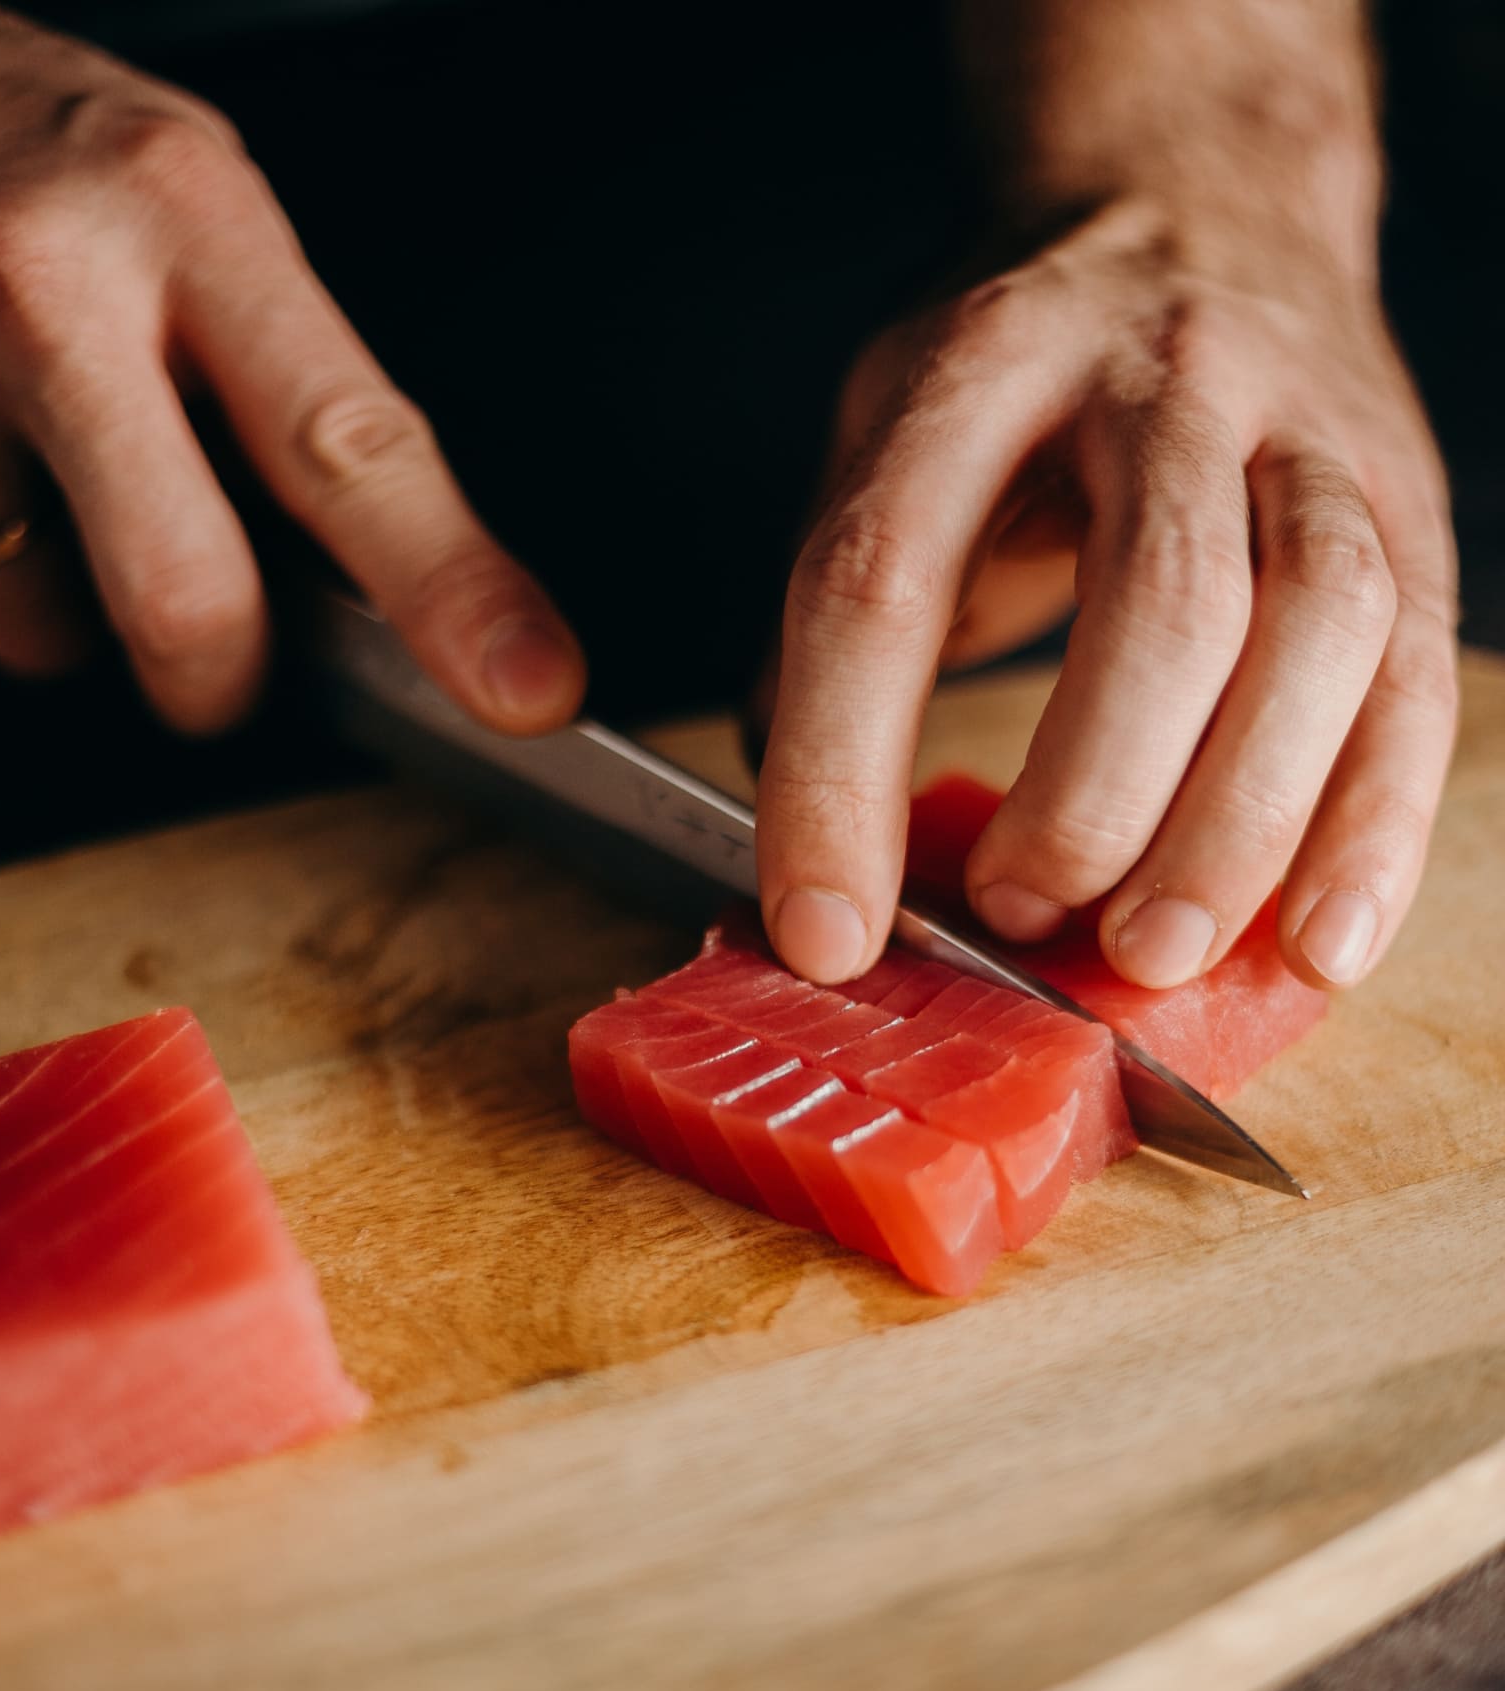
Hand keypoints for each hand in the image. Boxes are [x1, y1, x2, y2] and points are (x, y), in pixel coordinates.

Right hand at [0, 2, 583, 730]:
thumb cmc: (55, 158)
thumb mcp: (209, 217)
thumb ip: (298, 393)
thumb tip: (415, 598)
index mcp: (191, 217)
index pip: (351, 447)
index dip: (448, 589)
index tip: (524, 686)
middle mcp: (48, 282)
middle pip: (187, 598)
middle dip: (220, 676)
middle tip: (223, 650)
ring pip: (42, 624)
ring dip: (73, 604)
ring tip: (55, 475)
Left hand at [755, 195, 1457, 992]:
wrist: (1204, 200)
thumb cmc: (1022, 376)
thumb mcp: (890, 440)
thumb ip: (839, 625)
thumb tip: (808, 852)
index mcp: (983, 363)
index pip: (890, 573)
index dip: (843, 769)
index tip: (826, 928)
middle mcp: (1163, 377)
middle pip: (1161, 596)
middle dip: (1092, 797)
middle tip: (1024, 917)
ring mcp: (1307, 433)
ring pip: (1319, 627)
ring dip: (1239, 823)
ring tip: (1152, 956)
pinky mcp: (1404, 503)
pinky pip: (1415, 678)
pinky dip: (1375, 829)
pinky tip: (1317, 942)